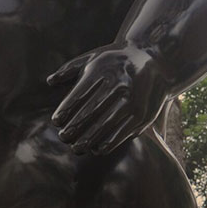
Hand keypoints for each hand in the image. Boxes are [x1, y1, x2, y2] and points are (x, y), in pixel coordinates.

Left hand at [49, 46, 167, 155]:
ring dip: (88, 140)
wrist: (156, 60)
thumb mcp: (94, 58)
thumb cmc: (117, 61)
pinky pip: (122, 133)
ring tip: (76, 148)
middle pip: (91, 112)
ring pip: (105, 125)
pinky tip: (97, 149)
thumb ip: (70, 69)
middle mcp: (118, 85)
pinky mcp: (143, 114)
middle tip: (63, 138)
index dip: (66, 110)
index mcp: (103, 70)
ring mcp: (132, 100)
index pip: (80, 94)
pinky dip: (108, 143)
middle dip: (75, 128)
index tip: (56, 122)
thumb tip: (50, 82)